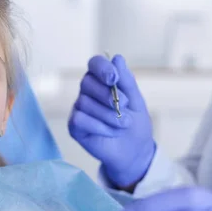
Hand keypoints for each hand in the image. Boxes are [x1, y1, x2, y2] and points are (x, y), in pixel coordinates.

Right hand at [68, 54, 155, 187]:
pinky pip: (80, 119)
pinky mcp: (74, 126)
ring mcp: (79, 109)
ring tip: (123, 124)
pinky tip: (110, 132)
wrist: (134, 152)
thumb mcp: (136, 101)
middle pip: (87, 82)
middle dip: (107, 95)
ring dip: (109, 115)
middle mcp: (88, 92)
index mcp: (103, 81)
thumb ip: (126, 81)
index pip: (94, 64)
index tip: (114, 78)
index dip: (102, 67)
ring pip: (85, 103)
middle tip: (125, 106)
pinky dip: (99, 126)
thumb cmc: (135, 124)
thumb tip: (117, 58)